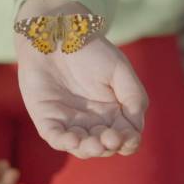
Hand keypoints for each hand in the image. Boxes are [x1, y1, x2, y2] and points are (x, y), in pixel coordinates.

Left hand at [14, 0, 147, 158]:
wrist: (58, 33)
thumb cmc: (91, 50)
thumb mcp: (120, 70)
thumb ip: (133, 98)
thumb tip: (136, 128)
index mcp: (114, 112)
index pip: (125, 136)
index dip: (128, 141)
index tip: (127, 137)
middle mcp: (93, 121)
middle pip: (104, 146)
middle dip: (108, 146)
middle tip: (110, 138)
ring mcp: (70, 122)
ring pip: (82, 147)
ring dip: (89, 149)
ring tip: (93, 144)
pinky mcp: (47, 119)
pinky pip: (55, 137)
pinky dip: (64, 142)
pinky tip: (73, 140)